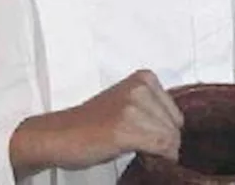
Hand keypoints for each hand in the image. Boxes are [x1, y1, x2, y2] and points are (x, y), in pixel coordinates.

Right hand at [10, 70, 182, 178]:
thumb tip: (177, 131)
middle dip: (165, 142)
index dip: (167, 132)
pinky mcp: (126, 128)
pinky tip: (142, 157)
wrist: (57, 136)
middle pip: (175, 125)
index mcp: (144, 78)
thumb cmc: (89, 124)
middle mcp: (141, 88)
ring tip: (137, 151)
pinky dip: (159, 157)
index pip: (176, 113)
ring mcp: (134, 107)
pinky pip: (161, 146)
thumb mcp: (127, 105)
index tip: (152, 140)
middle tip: (143, 149)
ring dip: (160, 151)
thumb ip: (152, 109)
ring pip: (170, 137)